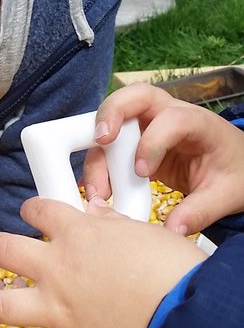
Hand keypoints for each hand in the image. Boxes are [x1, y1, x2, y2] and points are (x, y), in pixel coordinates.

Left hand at [0, 196, 205, 327]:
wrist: (188, 316)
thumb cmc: (175, 270)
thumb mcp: (146, 232)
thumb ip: (114, 223)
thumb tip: (97, 212)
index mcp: (79, 234)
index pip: (40, 211)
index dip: (32, 210)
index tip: (31, 213)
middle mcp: (58, 270)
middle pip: (4, 250)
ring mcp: (58, 311)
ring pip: (0, 305)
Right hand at [83, 84, 243, 235]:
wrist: (235, 169)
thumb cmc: (235, 172)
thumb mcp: (225, 194)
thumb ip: (200, 211)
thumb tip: (173, 230)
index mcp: (199, 123)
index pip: (171, 119)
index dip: (153, 141)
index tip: (142, 171)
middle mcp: (170, 116)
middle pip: (134, 97)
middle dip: (112, 113)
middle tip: (101, 140)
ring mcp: (150, 126)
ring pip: (114, 119)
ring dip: (98, 149)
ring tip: (98, 187)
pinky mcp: (137, 143)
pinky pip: (111, 145)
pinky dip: (99, 163)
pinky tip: (99, 188)